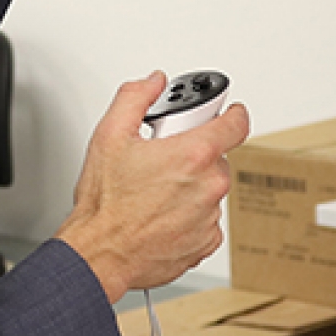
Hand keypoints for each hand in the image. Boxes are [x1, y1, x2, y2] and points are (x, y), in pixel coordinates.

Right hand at [58, 73, 248, 301]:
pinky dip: (188, 215)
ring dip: (189, 187)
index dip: (232, 114)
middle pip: (215, 158)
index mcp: (193, 154)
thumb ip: (135, 97)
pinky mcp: (206, 241)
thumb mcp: (109, 135)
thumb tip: (152, 82)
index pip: (236, 124)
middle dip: (192, 155)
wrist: (100, 252)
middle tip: (161, 160)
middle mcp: (209, 185)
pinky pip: (205, 218)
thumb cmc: (105, 203)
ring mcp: (210, 216)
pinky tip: (160, 215)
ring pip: (208, 189)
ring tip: (154, 193)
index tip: (228, 113)